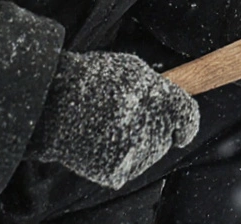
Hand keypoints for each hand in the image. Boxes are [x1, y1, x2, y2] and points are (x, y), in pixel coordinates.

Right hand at [27, 51, 198, 188]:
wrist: (52, 104)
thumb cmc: (92, 81)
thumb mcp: (133, 71)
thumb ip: (161, 89)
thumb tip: (176, 104)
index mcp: (162, 101)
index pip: (187, 118)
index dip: (185, 124)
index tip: (181, 130)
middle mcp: (154, 128)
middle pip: (165, 137)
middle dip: (153, 128)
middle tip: (125, 116)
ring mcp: (137, 153)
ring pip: (147, 153)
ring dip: (135, 142)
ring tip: (108, 124)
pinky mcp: (119, 171)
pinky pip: (127, 165)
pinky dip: (117, 156)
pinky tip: (101, 139)